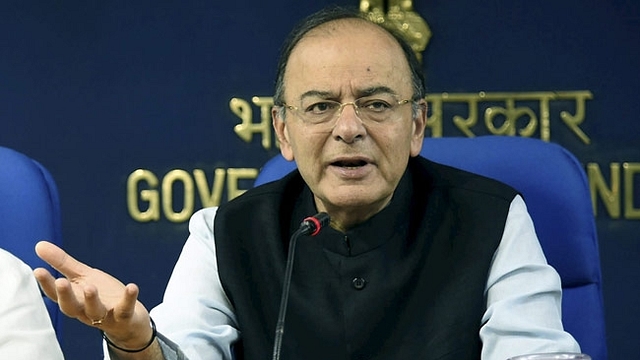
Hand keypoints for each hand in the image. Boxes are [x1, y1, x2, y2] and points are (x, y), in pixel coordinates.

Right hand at [33, 241, 153, 349]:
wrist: (129, 321)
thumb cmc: (102, 297)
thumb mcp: (83, 277)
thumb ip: (62, 264)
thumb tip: (39, 245)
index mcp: (74, 299)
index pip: (56, 294)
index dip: (46, 284)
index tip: (38, 270)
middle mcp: (86, 310)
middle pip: (71, 306)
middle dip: (65, 295)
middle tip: (60, 281)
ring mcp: (105, 315)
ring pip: (95, 311)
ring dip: (91, 299)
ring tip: (90, 286)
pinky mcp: (124, 317)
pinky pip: (125, 309)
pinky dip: (128, 299)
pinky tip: (131, 287)